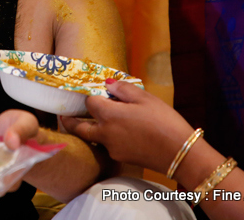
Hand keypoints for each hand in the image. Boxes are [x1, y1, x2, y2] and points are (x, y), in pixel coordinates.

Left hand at [61, 80, 193, 174]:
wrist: (179, 153)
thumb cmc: (164, 121)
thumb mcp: (145, 98)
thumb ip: (123, 89)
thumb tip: (107, 83)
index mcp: (109, 115)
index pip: (89, 102)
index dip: (90, 95)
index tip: (91, 91)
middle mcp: (105, 133)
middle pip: (79, 127)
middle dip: (70, 120)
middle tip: (64, 115)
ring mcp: (111, 148)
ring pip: (92, 138)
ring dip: (88, 129)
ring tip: (88, 121)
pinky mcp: (120, 158)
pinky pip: (106, 145)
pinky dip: (105, 137)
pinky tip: (116, 132)